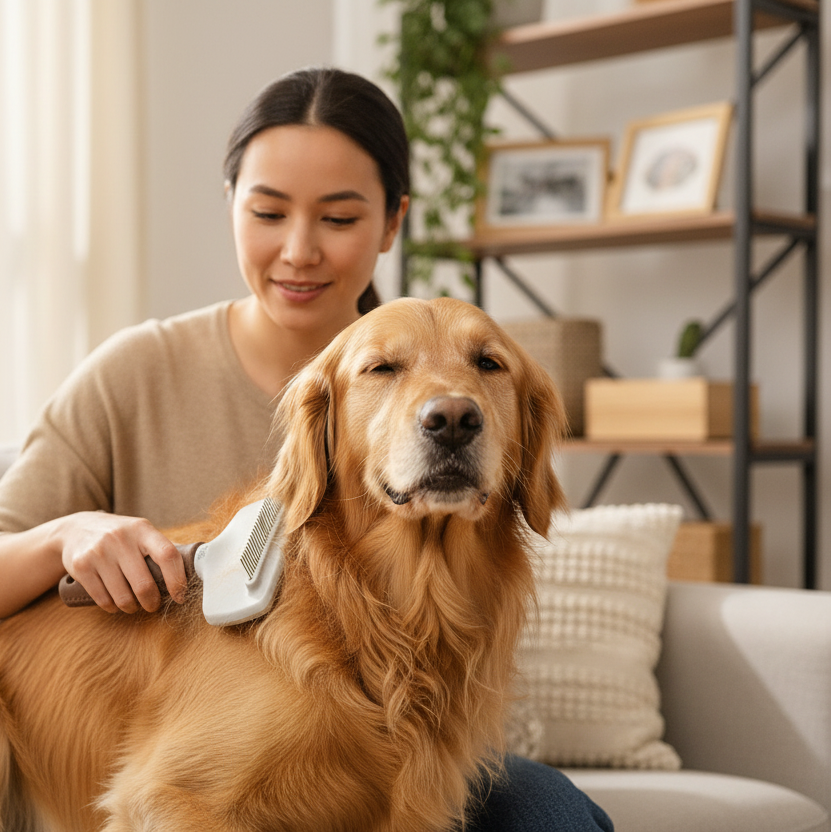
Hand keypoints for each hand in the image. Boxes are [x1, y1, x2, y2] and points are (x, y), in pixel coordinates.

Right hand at [58, 512, 186, 612]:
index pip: (168, 555)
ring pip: (123, 597)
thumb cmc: (120, 535)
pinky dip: (112, 607)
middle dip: (152, 602)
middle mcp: (121, 539)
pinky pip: (103, 599)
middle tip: (152, 605)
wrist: (76, 528)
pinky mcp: (81, 566)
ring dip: (131, 608)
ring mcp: (99, 552)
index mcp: (142, 529)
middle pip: (144, 584)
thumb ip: (162, 548)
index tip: (180, 596)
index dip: (177, 580)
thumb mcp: (141, 531)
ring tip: (133, 605)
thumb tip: (195, 567)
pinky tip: (115, 604)